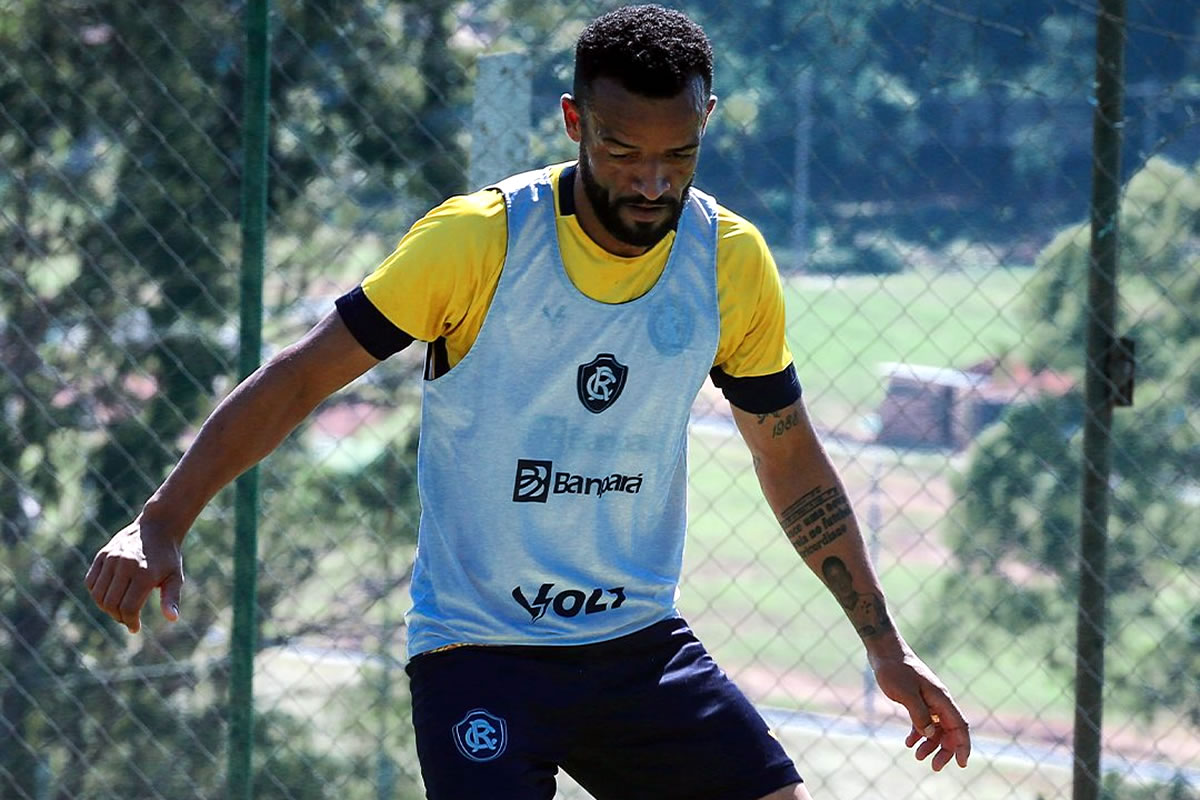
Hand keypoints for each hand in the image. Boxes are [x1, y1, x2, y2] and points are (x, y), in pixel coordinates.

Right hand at [85, 518, 183, 633]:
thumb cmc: (168, 557)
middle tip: (128, 618)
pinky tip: (109, 595)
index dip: (130, 621)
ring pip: (98, 595)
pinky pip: (91, 582)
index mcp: (145, 574)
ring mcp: (111, 559)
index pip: (128, 608)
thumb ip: (171, 598)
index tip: (135, 627)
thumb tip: (172, 619)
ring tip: (118, 609)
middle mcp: (125, 565)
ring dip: (105, 607)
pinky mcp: (102, 555)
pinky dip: (96, 593)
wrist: (158, 527)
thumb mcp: (175, 577)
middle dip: (118, 616)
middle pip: (111, 604)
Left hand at [871, 649, 970, 770]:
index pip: (959, 726)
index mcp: (941, 699)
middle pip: (950, 731)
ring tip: (917, 756)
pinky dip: (919, 733)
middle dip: (945, 750)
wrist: (884, 652)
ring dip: (930, 744)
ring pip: (937, 728)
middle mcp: (939, 701)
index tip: (962, 764)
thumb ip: (920, 715)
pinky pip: (924, 721)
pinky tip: (909, 742)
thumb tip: (931, 735)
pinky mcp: (917, 700)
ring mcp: (929, 700)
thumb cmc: (895, 670)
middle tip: (935, 767)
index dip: (963, 746)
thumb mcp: (906, 694)